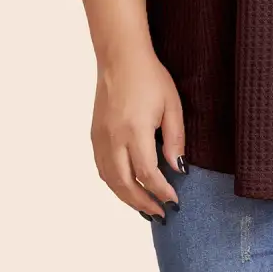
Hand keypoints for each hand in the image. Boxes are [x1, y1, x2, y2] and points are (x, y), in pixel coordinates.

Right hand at [90, 47, 186, 222]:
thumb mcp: (172, 105)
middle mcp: (113, 137)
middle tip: (160, 215)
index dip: (162, 192)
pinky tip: (127, 188)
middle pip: (125, 183)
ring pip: (109, 180)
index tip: (175, 201)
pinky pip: (101, 168)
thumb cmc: (150, 77)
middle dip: (143, 203)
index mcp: (134, 130)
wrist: (120, 57)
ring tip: (145, 208)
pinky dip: (114, 184)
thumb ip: (175, 139)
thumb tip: (178, 168)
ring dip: (127, 198)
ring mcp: (100, 137)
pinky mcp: (94, 134)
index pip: (147, 174)